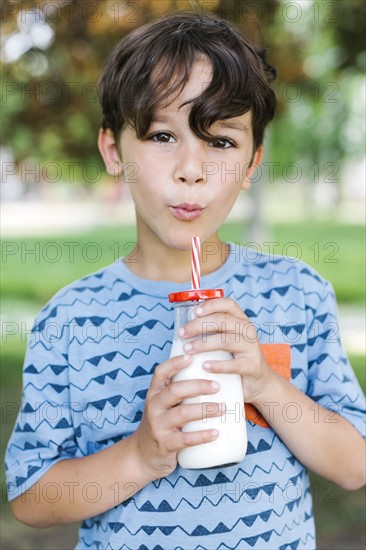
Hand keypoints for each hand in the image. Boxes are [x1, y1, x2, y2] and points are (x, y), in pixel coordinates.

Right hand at [131, 354, 224, 479]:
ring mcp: (158, 426)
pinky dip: (202, 435)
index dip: (174, 363)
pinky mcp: (165, 444)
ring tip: (223, 408)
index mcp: (154, 394)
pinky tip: (216, 433)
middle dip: (198, 386)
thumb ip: (179, 392)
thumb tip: (211, 374)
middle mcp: (154, 407)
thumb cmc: (161, 424)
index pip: (160, 373)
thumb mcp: (162, 405)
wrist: (141, 456)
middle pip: (175, 390)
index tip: (191, 356)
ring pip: (182, 413)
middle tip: (217, 386)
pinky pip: (185, 439)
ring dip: (205, 409)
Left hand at [179, 298, 273, 402]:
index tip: (193, 312)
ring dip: (203, 344)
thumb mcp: (226, 340)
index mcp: (240, 320)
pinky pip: (234, 364)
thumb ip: (211, 331)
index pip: (227, 304)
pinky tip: (205, 366)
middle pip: (222, 320)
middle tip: (182, 334)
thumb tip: (183, 328)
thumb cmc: (235, 358)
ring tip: (188, 350)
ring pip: (226, 340)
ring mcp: (251, 347)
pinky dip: (218, 365)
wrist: (259, 382)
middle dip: (198, 325)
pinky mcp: (252, 365)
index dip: (210, 305)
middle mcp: (247, 330)